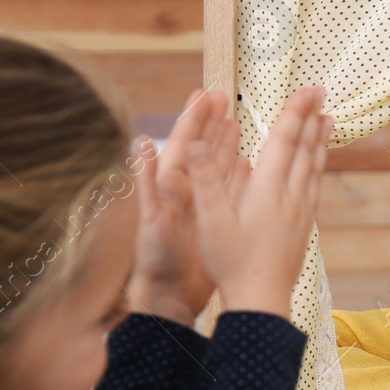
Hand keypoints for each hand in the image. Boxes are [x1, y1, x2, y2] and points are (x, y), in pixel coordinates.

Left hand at [124, 88, 250, 325]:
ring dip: (225, 144)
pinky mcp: (214, 221)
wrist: (169, 296)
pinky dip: (238, 177)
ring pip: (216, 167)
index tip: (206, 93)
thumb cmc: (155, 261)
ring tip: (236, 123)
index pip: (184, 142)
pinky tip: (248, 165)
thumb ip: (146, 182)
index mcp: (170, 185)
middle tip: (223, 97)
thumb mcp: (149, 220)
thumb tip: (140, 143)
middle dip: (211, 122)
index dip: (195, 117)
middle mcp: (186, 191)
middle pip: (202, 148)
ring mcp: (201, 205)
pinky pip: (229, 192)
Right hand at [185, 85, 330, 318]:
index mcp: (268, 189)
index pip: (284, 140)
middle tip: (322, 93)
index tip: (308, 89)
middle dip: (312, 117)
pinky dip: (317, 168)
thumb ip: (205, 180)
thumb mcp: (211, 221)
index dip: (295, 111)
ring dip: (320, 141)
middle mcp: (290, 196)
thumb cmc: (232, 263)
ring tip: (328, 121)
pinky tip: (316, 168)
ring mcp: (300, 213)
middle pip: (304, 148)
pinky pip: (314, 187)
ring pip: (314, 167)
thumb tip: (194, 144)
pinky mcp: (303, 228)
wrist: (261, 301)